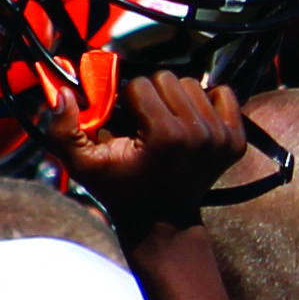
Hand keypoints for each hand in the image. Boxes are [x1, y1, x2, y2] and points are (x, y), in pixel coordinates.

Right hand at [55, 67, 251, 232]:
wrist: (162, 221)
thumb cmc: (120, 189)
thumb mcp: (82, 165)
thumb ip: (62, 130)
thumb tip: (62, 92)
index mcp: (165, 135)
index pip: (140, 84)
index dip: (126, 101)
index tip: (126, 124)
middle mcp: (198, 133)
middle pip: (168, 78)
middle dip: (151, 97)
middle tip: (144, 124)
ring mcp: (221, 136)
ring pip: (192, 83)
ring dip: (175, 99)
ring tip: (164, 126)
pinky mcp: (236, 138)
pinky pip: (223, 93)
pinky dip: (206, 103)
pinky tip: (190, 125)